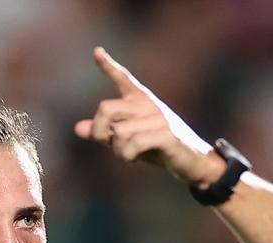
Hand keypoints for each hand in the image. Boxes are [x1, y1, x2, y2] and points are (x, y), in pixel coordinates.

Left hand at [76, 47, 224, 186]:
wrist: (194, 162)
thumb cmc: (159, 149)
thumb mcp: (129, 140)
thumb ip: (105, 133)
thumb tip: (78, 128)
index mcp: (140, 101)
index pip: (123, 79)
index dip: (108, 66)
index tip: (97, 51)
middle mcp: (148, 104)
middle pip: (106, 108)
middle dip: (99, 131)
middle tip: (107, 144)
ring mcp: (159, 118)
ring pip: (119, 132)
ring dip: (118, 150)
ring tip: (128, 155)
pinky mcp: (167, 134)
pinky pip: (134, 143)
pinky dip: (128, 155)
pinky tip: (133, 158)